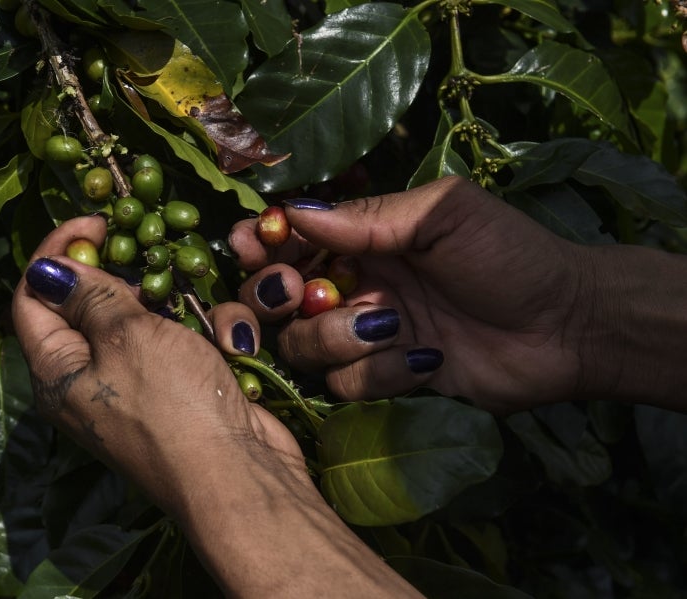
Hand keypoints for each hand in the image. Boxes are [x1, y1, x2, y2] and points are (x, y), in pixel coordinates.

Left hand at [11, 215, 301, 515]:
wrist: (239, 475)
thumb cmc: (173, 402)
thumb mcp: (125, 335)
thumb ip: (88, 294)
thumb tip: (48, 269)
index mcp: (56, 370)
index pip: (32, 297)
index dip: (55, 252)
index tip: (97, 223)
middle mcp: (87, 380)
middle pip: (87, 306)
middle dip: (120, 276)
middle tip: (150, 254)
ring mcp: (136, 388)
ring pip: (142, 320)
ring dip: (172, 305)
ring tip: (194, 305)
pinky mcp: (179, 391)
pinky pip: (180, 345)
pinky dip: (203, 334)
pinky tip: (227, 341)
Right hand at [230, 176, 595, 412]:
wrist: (566, 326)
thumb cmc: (509, 255)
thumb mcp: (443, 215)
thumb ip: (370, 216)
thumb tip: (294, 212)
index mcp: (362, 239)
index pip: (289, 238)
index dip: (261, 242)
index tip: (252, 245)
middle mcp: (351, 286)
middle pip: (273, 299)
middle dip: (273, 297)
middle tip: (297, 293)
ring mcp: (365, 337)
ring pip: (303, 345)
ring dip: (338, 338)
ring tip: (394, 325)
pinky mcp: (384, 381)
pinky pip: (346, 384)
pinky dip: (381, 373)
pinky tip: (425, 361)